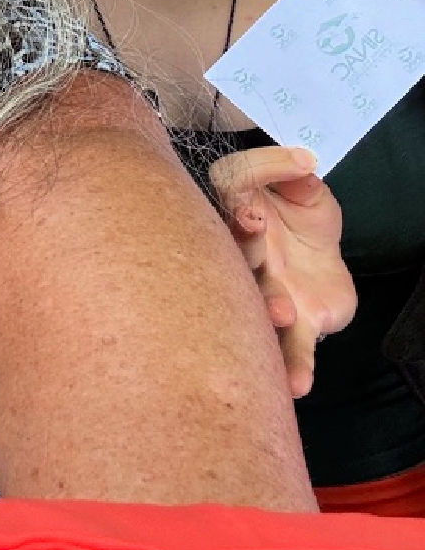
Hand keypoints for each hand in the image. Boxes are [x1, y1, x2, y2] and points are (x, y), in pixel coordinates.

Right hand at [210, 145, 355, 399]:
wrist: (318, 261)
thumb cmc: (300, 216)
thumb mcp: (305, 186)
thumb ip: (299, 178)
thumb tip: (303, 166)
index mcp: (237, 208)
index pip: (231, 194)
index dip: (239, 204)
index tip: (253, 212)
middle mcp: (240, 253)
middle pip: (235, 251)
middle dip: (246, 251)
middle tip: (258, 244)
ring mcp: (262, 293)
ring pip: (256, 301)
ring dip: (265, 307)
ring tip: (284, 311)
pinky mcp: (295, 326)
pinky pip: (291, 349)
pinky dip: (295, 367)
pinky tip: (298, 384)